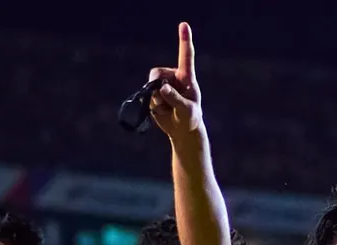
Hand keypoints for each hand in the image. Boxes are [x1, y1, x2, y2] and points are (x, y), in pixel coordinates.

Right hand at [149, 22, 202, 138]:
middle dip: (156, 86)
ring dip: (156, 98)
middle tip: (166, 101)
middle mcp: (173, 77)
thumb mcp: (187, 110)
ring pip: (150, 85)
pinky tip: (161, 110)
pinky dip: (152, 104)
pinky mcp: (154, 93)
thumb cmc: (189, 117)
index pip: (186, 56)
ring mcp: (162, 84)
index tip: (184, 24)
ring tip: (167, 108)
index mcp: (186, 77)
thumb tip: (162, 87)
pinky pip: (147, 95)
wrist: (181, 129)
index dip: (184, 40)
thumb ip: (175, 98)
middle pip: (157, 73)